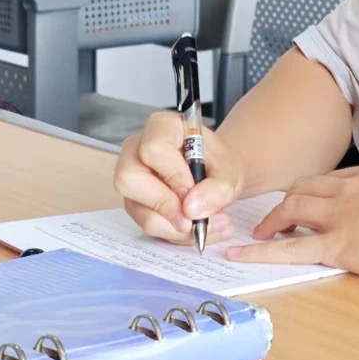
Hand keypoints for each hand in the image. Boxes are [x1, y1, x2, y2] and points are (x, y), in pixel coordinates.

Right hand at [114, 111, 244, 245]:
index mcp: (162, 127)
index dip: (172, 175)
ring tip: (211, 225)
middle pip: (129, 178)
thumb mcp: (229, 171)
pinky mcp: (135, 201)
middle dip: (164, 205)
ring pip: (138, 208)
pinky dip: (174, 233)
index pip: (153, 149)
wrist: (217, 175)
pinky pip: (146, 223)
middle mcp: (137, 149)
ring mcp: (132, 177)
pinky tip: (199, 229)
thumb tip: (191, 209)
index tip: (192, 192)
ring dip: (175, 227)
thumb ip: (217, 187)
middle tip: (195, 220)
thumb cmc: (218, 164)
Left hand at [226, 161, 358, 279]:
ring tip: (259, 232)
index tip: (309, 198)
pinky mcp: (336, 244)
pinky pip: (289, 248)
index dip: (316, 189)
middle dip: (286, 200)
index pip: (332, 177)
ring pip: (291, 209)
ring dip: (272, 219)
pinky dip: (261, 250)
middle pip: (304, 187)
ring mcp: (339, 215)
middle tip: (276, 215)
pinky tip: (241, 254)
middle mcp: (348, 188)